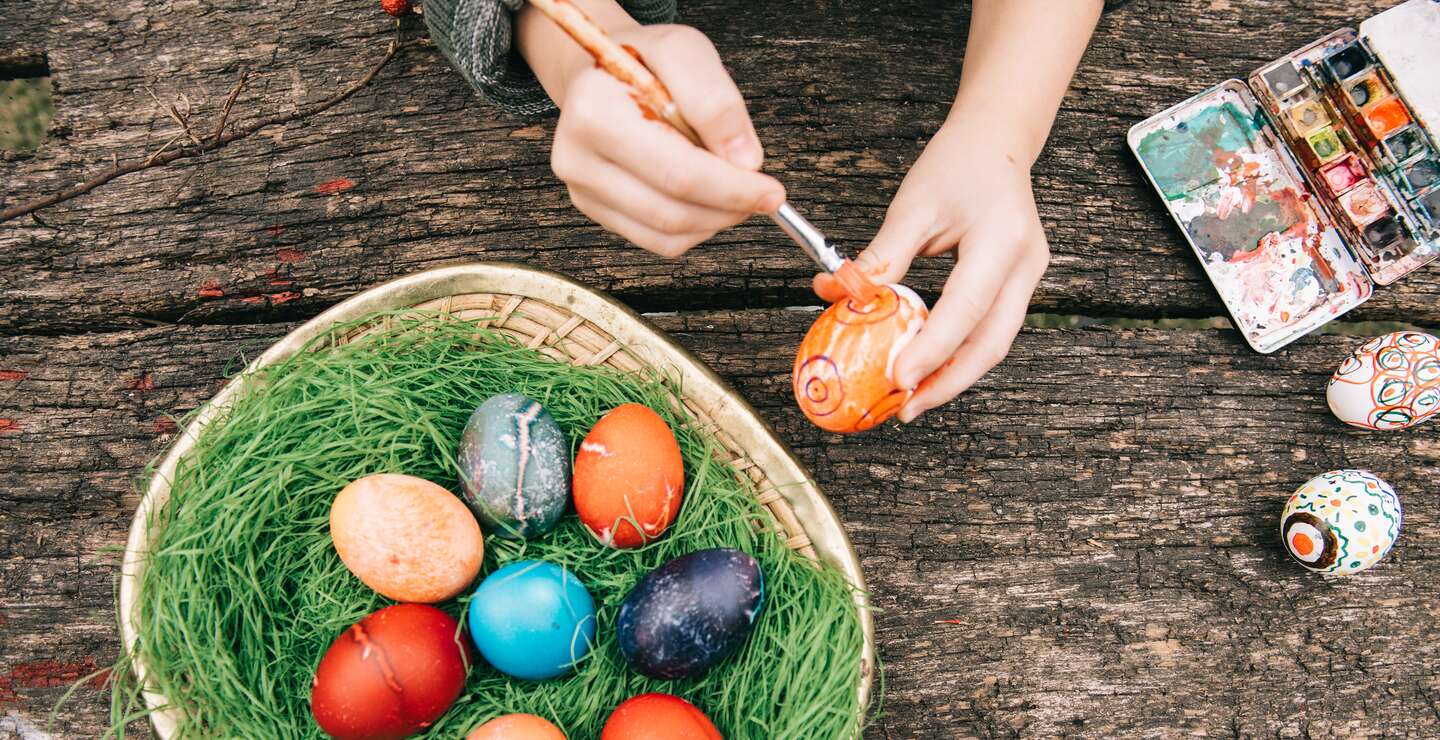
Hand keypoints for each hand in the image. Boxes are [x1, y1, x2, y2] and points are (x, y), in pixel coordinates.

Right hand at [529, 20, 785, 256]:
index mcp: (595, 112)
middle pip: (672, 211)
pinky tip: (706, 201)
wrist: (603, 75)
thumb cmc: (647, 62)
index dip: (733, 189)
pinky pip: (658, 242)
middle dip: (729, 209)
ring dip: (715, 221)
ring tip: (734, 191)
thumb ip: (717, 102)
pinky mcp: (593, 210)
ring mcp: (582, 190)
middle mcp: (577, 158)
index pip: (677, 172)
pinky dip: (695, 228)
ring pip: (667, 235)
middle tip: (764, 196)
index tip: (773, 193)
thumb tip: (744, 163)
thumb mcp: (687, 52)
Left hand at [813, 115, 1049, 422]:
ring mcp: (1029, 277)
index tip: (899, 378)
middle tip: (905, 408)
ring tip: (912, 397)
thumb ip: (881, 258)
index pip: (966, 308)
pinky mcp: (1019, 284)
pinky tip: (927, 368)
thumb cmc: (957, 164)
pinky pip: (990, 330)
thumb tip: (836, 296)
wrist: (997, 140)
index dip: (933, 349)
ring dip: (953, 375)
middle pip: (992, 344)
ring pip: (994, 344)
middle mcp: (1026, 265)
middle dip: (948, 382)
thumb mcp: (911, 208)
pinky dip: (959, 354)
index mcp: (1001, 240)